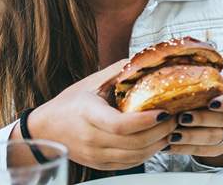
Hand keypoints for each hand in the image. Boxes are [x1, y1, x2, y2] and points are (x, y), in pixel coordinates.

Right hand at [21, 59, 177, 170]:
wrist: (45, 130)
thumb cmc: (70, 103)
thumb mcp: (91, 82)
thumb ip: (117, 71)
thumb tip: (143, 58)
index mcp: (88, 114)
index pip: (120, 124)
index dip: (145, 121)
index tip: (164, 111)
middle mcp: (91, 138)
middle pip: (133, 143)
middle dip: (161, 132)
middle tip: (176, 118)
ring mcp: (95, 155)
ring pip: (135, 156)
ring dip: (158, 144)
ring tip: (172, 129)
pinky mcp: (100, 165)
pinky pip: (129, 163)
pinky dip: (147, 154)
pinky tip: (157, 141)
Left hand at [166, 79, 222, 164]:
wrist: (215, 109)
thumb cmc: (208, 91)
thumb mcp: (209, 81)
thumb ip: (200, 79)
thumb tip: (177, 79)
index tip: (211, 103)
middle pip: (222, 120)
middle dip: (201, 119)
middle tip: (182, 118)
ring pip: (212, 138)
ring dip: (190, 137)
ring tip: (172, 135)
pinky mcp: (222, 148)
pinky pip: (204, 151)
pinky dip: (186, 149)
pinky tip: (171, 146)